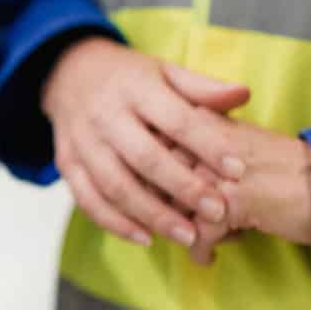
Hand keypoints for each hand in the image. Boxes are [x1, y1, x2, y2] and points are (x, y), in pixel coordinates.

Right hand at [42, 37, 249, 253]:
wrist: (68, 74)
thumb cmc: (129, 78)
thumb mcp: (164, 71)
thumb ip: (201, 87)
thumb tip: (243, 94)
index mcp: (136, 89)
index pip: (176, 120)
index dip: (208, 146)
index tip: (238, 170)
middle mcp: (105, 116)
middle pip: (144, 158)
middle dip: (182, 188)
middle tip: (217, 212)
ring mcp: (82, 142)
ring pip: (115, 185)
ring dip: (152, 215)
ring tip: (188, 236)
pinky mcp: (66, 163)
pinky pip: (87, 199)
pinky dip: (115, 223)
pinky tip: (146, 238)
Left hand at [161, 68, 310, 253]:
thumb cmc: (288, 171)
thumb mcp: (241, 147)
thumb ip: (204, 151)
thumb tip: (170, 177)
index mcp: (205, 123)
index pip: (153, 149)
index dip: (152, 181)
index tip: (160, 201)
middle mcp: (206, 141)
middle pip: (157, 180)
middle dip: (166, 209)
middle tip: (179, 226)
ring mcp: (218, 170)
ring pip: (174, 208)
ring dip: (184, 230)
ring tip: (200, 241)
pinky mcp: (234, 201)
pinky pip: (198, 234)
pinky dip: (201, 251)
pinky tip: (209, 258)